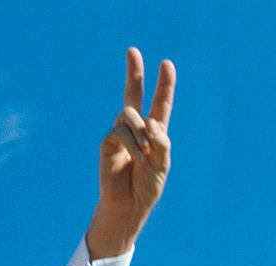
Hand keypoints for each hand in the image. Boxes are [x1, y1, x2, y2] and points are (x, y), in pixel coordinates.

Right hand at [87, 48, 175, 258]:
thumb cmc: (147, 187)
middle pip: (134, 94)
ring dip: (141, 132)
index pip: (160, 104)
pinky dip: (132, 143)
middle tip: (132, 50)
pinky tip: (137, 157)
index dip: (164, 85)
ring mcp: (121, 133)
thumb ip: (162, 142)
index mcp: (154, 132)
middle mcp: (136, 128)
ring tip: (145, 155)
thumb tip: (151, 122)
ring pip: (129, 115)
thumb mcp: (163, 164)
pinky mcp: (108, 142)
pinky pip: (120, 131)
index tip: (167, 64)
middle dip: (134, 72)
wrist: (129, 205)